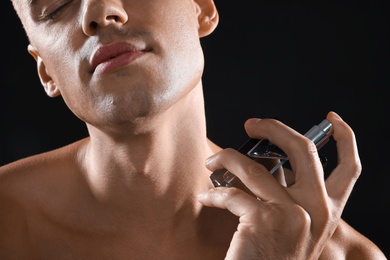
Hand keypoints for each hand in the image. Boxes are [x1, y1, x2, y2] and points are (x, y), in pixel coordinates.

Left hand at [198, 111, 360, 258]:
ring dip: (227, 158)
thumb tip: (267, 164)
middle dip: (275, 127)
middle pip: (303, 149)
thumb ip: (290, 197)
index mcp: (328, 212)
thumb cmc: (273, 257)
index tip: (332, 120)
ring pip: (254, 166)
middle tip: (252, 124)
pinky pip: (230, 193)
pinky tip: (206, 197)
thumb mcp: (295, 228)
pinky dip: (214, 193)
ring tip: (211, 162)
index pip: (350, 168)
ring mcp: (292, 213)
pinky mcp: (263, 219)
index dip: (346, 138)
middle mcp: (317, 209)